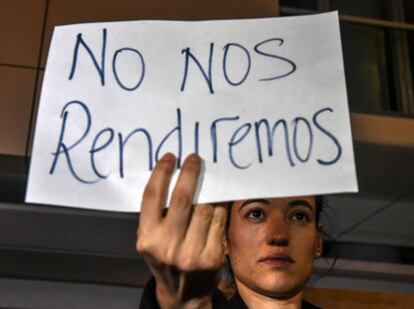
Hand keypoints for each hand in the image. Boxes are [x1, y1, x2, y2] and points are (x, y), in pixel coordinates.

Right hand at [136, 153, 227, 308]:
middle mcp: (167, 245)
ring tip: (209, 175)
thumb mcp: (150, 239)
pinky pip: (219, 220)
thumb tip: (173, 176)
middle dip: (190, 173)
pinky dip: (220, 204)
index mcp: (148, 237)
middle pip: (181, 198)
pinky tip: (220, 195)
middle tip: (195, 158)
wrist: (183, 294)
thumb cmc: (164, 259)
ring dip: (209, 187)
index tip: (170, 157)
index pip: (152, 196)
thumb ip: (157, 214)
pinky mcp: (213, 256)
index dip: (162, 172)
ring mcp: (192, 252)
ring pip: (204, 207)